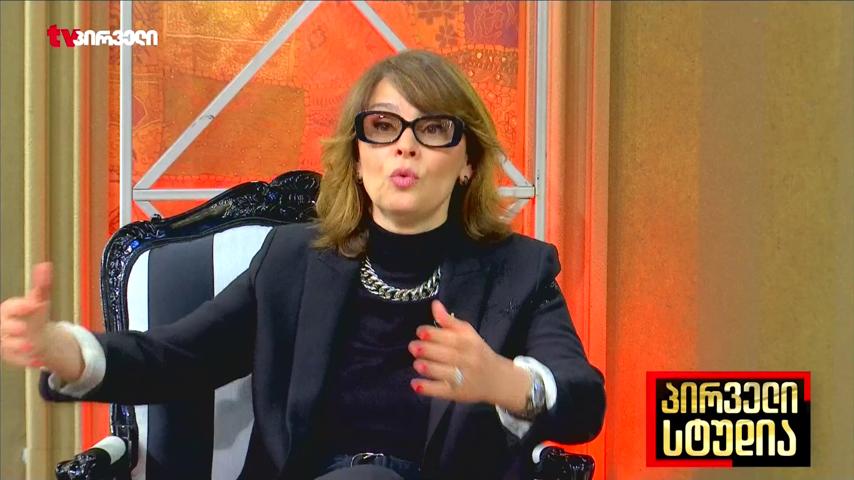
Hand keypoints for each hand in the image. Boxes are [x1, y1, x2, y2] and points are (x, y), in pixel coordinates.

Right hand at [0, 262, 52, 367]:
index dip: (20, 306)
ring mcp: (5, 341)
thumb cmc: (31, 314)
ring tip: (33, 346)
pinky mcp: (11, 356)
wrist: (28, 334)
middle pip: (4, 327)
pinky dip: (27, 360)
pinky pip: (18, 359)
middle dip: (14, 328)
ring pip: (8, 346)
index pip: (10, 307)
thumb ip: (42, 285)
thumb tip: (46, 266)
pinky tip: (39, 360)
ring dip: (19, 347)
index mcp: (9, 310)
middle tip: (25, 329)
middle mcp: (3, 326)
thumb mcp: (38, 300)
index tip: (33, 305)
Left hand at [409, 300, 524, 406]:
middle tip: (413, 346)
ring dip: (429, 368)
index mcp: (470, 343)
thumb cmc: (477, 353)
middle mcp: (468, 360)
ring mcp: (463, 378)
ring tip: (417, 364)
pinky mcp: (456, 393)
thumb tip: (434, 304)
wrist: (497, 379)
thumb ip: (449, 321)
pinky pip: (441, 391)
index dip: (435, 334)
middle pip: (447, 355)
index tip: (420, 331)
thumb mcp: (467, 334)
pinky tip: (415, 384)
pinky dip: (427, 388)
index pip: (452, 338)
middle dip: (428, 350)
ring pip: (445, 373)